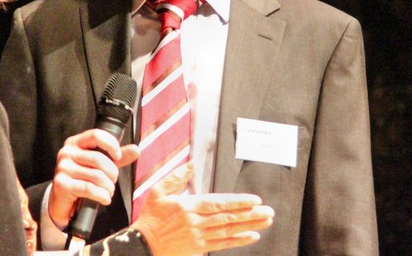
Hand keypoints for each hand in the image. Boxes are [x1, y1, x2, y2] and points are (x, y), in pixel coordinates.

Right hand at [48, 129, 138, 227]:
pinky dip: (101, 195)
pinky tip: (104, 198)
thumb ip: (116, 157)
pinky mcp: (61, 184)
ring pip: (96, 175)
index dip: (111, 145)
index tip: (118, 156)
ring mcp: (62, 168)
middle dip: (112, 172)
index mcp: (75, 142)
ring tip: (108, 192)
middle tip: (113, 181)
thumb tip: (136, 150)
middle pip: (98, 158)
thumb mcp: (99, 165)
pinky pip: (88, 188)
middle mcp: (67, 152)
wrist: (62, 201)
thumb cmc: (82, 179)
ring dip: (108, 187)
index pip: (96, 135)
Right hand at [132, 163, 274, 255]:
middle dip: (251, 214)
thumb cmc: (151, 218)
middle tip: (268, 211)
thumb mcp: (158, 191)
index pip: (218, 203)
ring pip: (229, 230)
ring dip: (249, 226)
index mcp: (188, 206)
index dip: (238, 202)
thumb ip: (176, 177)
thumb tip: (191, 164)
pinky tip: (251, 236)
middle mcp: (196, 222)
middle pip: (228, 217)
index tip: (254, 200)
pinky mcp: (199, 247)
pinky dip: (238, 240)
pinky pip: (222, 244)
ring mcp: (199, 236)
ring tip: (265, 221)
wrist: (143, 245)